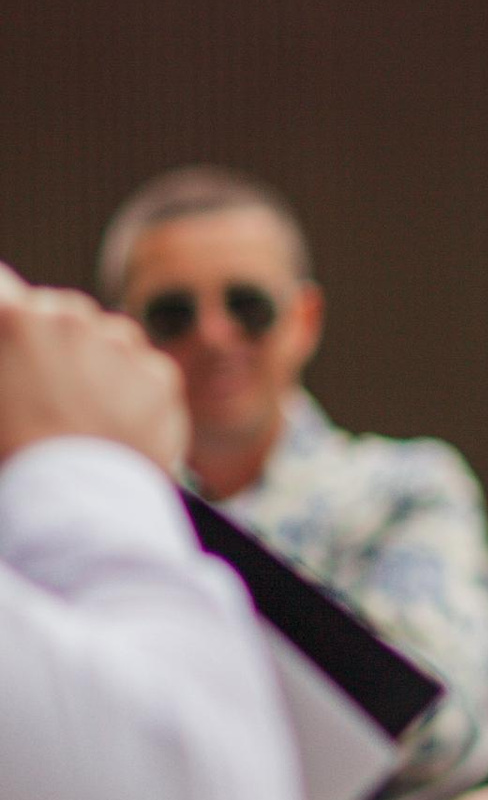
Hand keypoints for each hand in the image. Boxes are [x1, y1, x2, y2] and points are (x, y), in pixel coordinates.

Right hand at [0, 270, 187, 471]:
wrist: (71, 514)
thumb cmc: (13, 463)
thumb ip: (5, 360)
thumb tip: (17, 366)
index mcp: (12, 320)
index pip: (4, 285)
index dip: (13, 326)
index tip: (20, 349)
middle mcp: (67, 318)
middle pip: (61, 315)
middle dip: (57, 346)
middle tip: (51, 398)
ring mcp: (118, 343)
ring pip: (110, 339)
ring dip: (100, 365)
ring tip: (86, 418)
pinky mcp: (160, 374)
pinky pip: (148, 373)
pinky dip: (138, 397)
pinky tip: (117, 432)